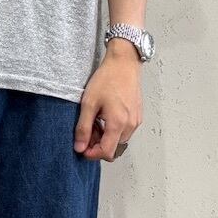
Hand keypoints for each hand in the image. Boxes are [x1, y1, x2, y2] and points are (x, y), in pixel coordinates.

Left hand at [74, 40, 140, 160]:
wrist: (124, 63)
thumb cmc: (107, 79)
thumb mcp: (89, 103)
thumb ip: (83, 128)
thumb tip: (79, 147)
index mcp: (118, 123)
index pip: (107, 153)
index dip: (92, 154)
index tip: (82, 147)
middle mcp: (130, 125)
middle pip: (114, 148)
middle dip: (98, 145)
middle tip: (86, 130)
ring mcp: (136, 121)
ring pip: (119, 141)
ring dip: (106, 138)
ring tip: (95, 121)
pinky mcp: (137, 116)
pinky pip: (125, 131)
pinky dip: (113, 130)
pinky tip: (104, 117)